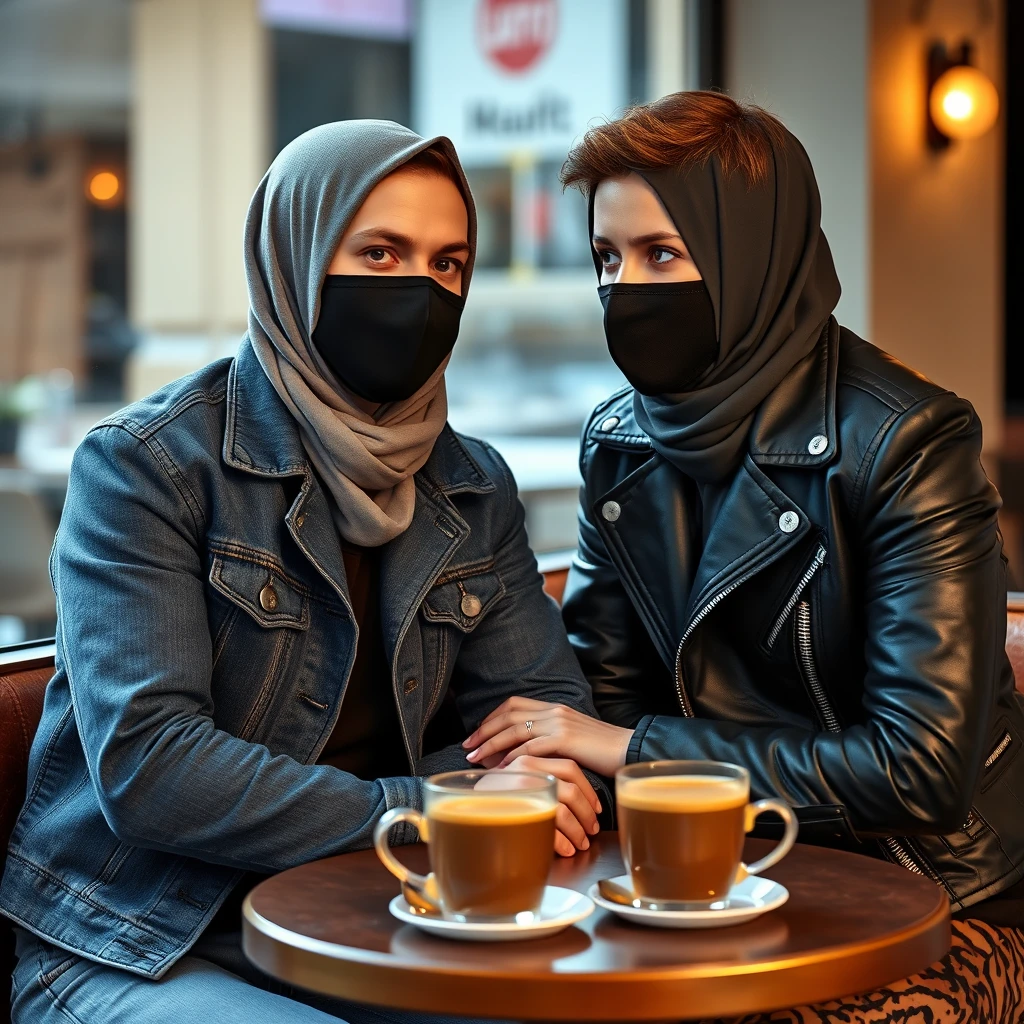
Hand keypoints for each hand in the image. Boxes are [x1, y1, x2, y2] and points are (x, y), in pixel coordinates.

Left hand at [465, 697, 631, 777]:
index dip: (492, 718)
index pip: (514, 704)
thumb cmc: (601, 751)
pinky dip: (513, 757)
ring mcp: (560, 723)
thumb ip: (550, 739)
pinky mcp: (566, 739)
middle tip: (468, 748)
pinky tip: (503, 769)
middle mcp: (554, 710)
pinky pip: (531, 746)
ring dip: (492, 745)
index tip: (476, 735)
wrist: (629, 750)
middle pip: (509, 714)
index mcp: (554, 707)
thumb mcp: (572, 739)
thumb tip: (524, 752)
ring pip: (515, 729)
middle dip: (484, 731)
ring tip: (477, 760)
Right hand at [490, 755, 601, 857]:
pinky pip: (549, 828)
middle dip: (587, 815)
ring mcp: (522, 791)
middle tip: (591, 830)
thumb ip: (536, 777)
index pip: (570, 767)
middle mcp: (527, 770)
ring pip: (564, 811)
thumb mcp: (513, 777)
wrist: (458, 806)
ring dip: (578, 831)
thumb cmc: (488, 795)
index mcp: (529, 758)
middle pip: (571, 791)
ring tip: (581, 844)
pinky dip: (562, 842)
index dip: (588, 789)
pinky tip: (566, 850)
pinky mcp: (515, 810)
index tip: (595, 806)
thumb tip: (567, 793)